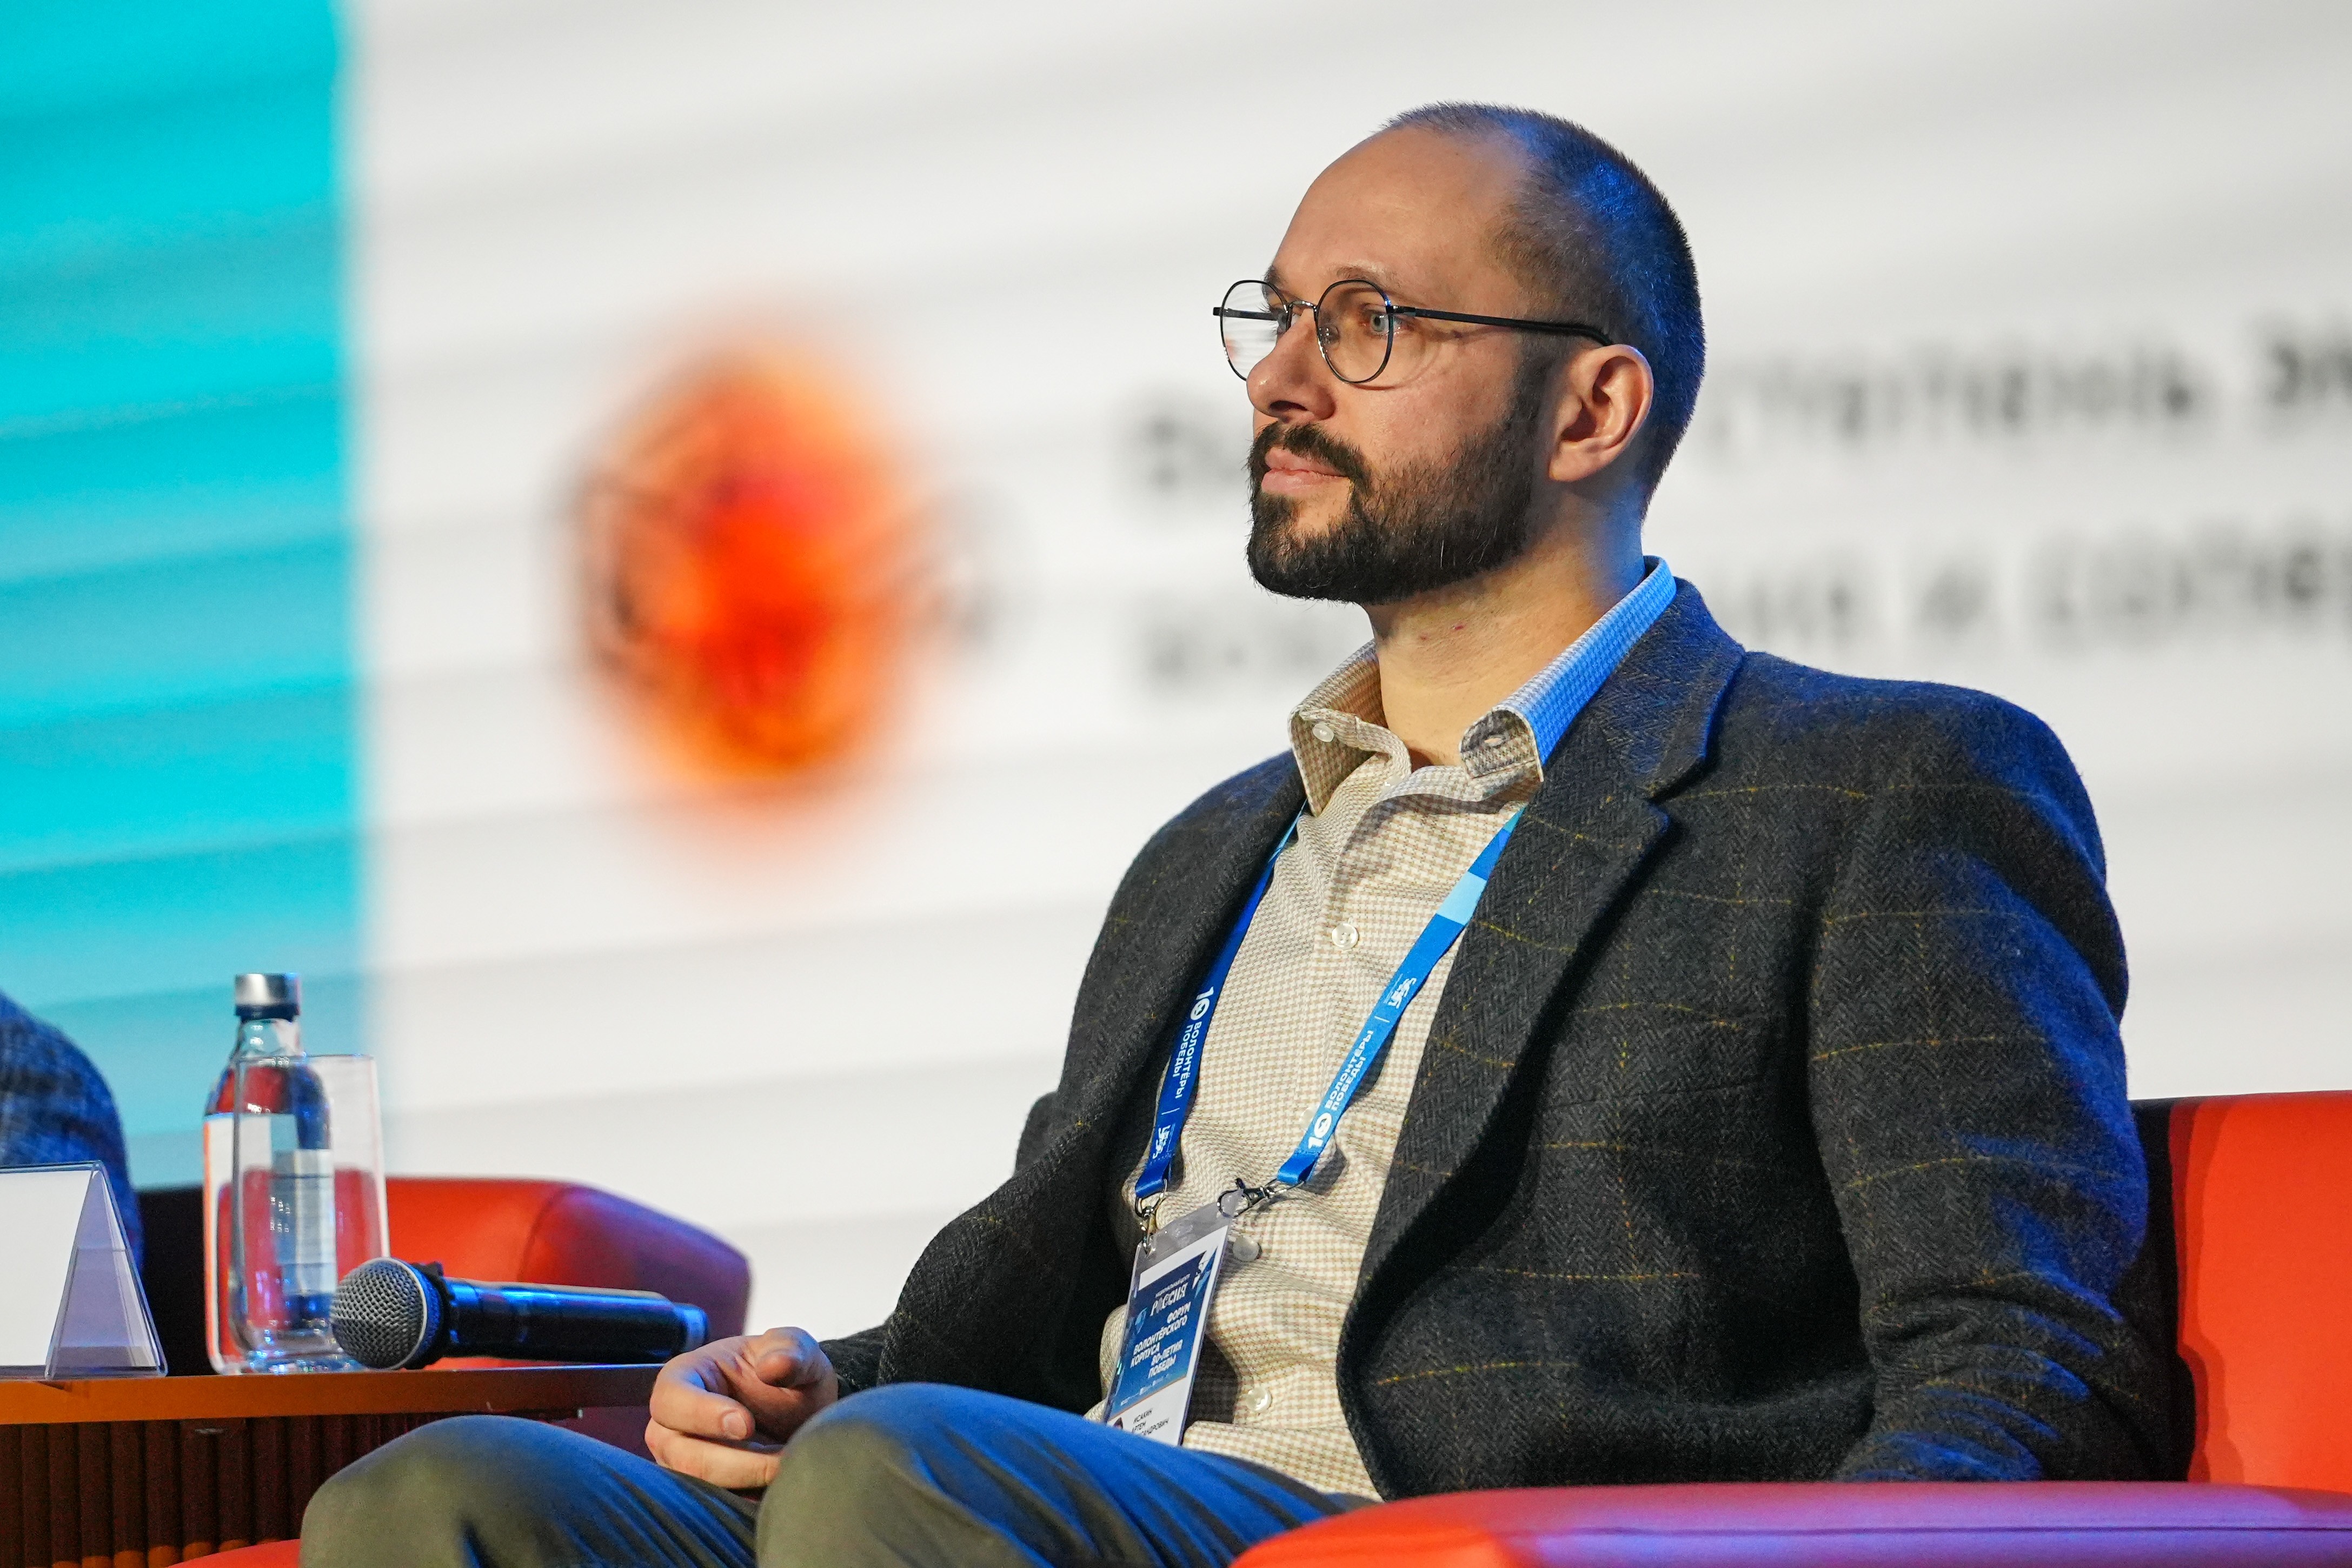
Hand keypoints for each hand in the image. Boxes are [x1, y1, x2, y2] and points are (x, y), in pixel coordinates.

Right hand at [645, 1327, 837, 1488]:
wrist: (800, 1407)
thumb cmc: (786, 1370)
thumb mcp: (796, 1349)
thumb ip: (790, 1350)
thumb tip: (774, 1366)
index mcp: (686, 1376)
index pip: (671, 1398)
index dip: (702, 1414)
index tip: (746, 1425)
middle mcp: (673, 1423)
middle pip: (681, 1453)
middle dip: (735, 1463)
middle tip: (780, 1461)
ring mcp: (682, 1459)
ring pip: (697, 1485)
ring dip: (745, 1484)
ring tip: (786, 1470)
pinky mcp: (702, 1488)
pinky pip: (713, 1506)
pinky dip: (747, 1500)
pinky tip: (776, 1488)